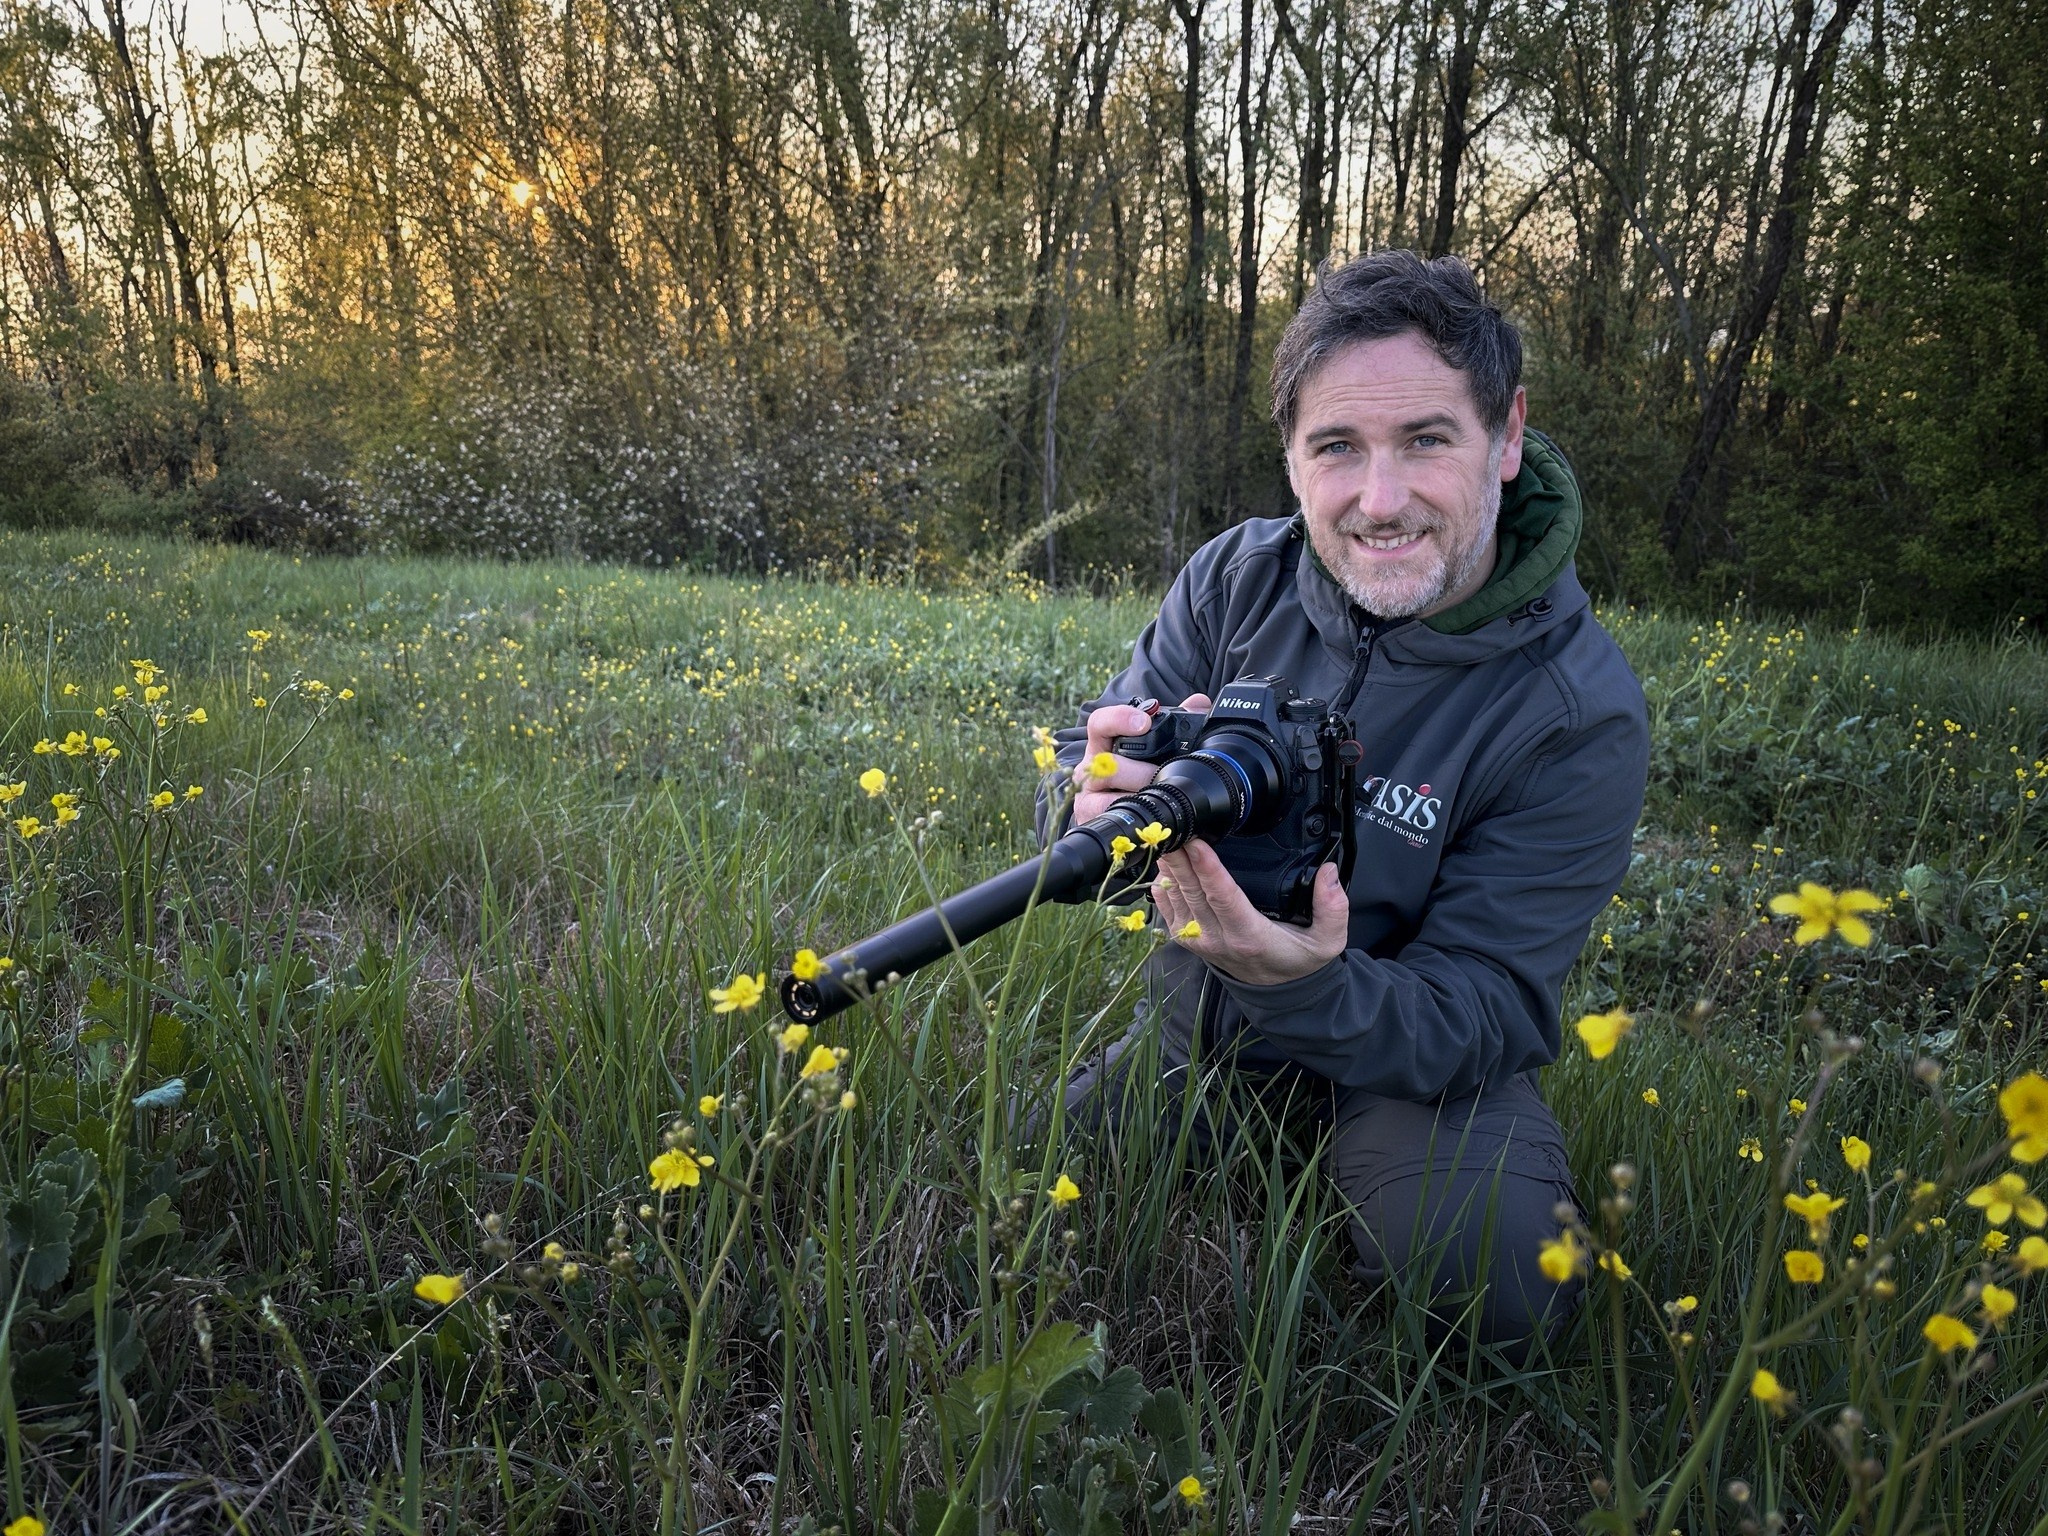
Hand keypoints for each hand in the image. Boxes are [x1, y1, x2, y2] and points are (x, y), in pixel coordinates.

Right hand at [1068, 692, 1210, 824]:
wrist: (1119, 811)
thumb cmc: (1136, 773)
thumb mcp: (1154, 748)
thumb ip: (1177, 722)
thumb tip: (1199, 703)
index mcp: (1104, 744)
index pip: (1101, 724)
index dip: (1119, 719)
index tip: (1143, 722)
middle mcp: (1091, 768)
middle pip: (1109, 766)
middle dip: (1143, 773)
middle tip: (1165, 776)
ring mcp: (1088, 796)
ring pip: (1109, 797)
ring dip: (1139, 800)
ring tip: (1161, 803)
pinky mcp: (1091, 820)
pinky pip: (1112, 823)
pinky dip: (1137, 824)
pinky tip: (1157, 826)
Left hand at [1150, 841, 1348, 987]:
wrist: (1277, 991)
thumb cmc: (1298, 959)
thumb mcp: (1327, 940)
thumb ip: (1333, 908)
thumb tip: (1329, 872)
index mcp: (1250, 935)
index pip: (1224, 898)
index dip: (1208, 870)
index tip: (1198, 844)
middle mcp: (1219, 938)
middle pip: (1193, 893)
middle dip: (1182, 859)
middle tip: (1175, 829)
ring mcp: (1200, 940)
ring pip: (1176, 899)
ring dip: (1169, 869)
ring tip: (1165, 839)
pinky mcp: (1188, 939)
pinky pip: (1168, 910)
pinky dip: (1162, 885)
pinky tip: (1162, 865)